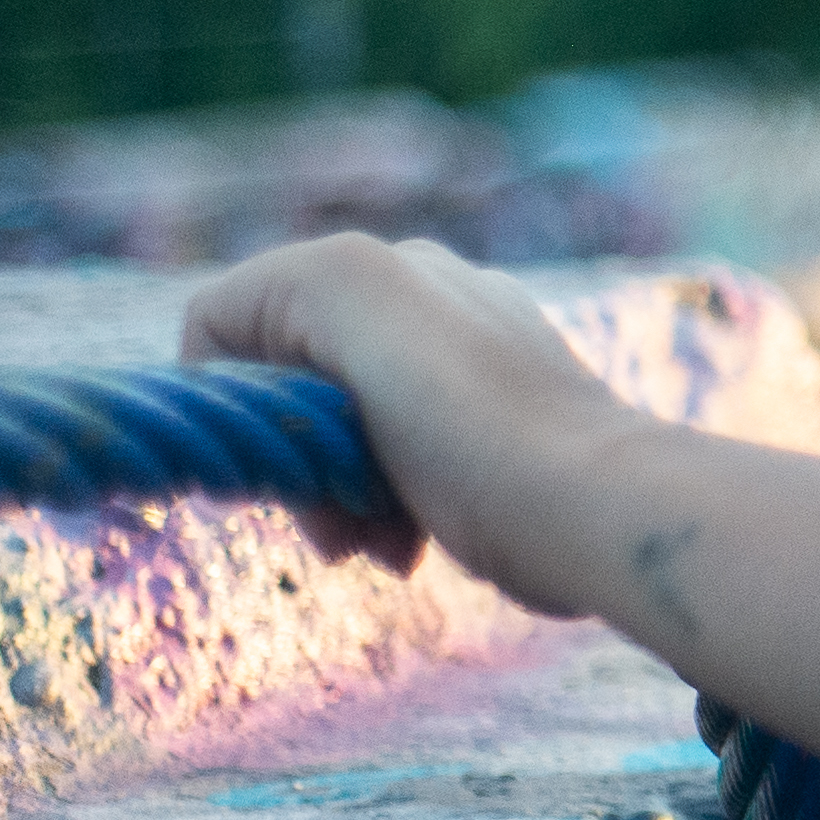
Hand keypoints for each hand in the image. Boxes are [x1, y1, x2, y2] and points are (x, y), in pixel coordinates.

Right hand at [180, 234, 633, 610]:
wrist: (595, 511)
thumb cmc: (469, 426)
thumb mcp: (353, 304)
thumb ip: (269, 290)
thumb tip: (224, 349)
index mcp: (372, 270)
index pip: (227, 326)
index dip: (228, 402)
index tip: (262, 466)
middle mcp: (414, 304)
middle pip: (279, 391)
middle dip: (288, 463)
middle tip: (328, 522)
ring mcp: (454, 370)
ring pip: (328, 442)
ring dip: (332, 501)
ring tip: (372, 544)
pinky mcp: (482, 435)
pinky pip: (388, 471)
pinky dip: (381, 512)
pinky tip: (406, 548)